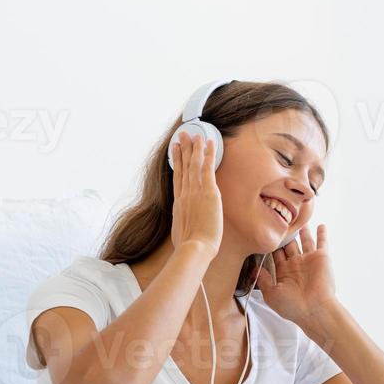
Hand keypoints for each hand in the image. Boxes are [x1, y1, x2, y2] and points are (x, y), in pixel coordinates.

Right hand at [170, 132, 222, 255]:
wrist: (194, 248)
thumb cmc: (189, 247)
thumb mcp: (180, 234)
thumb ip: (183, 225)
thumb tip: (184, 229)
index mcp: (178, 204)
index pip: (177, 178)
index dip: (176, 163)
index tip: (174, 151)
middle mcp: (185, 194)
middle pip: (183, 167)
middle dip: (183, 149)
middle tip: (182, 136)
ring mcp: (195, 192)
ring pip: (194, 164)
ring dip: (194, 148)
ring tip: (194, 134)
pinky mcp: (208, 192)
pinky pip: (208, 168)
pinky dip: (208, 154)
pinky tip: (209, 143)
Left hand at [254, 224, 336, 325]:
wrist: (314, 309)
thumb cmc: (292, 306)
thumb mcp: (271, 294)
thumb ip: (263, 280)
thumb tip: (254, 268)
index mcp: (284, 272)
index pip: (276, 254)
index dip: (271, 244)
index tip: (264, 232)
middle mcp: (296, 264)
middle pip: (289, 245)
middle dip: (285, 234)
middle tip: (279, 220)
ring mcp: (309, 260)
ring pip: (305, 241)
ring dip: (302, 231)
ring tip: (298, 220)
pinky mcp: (322, 258)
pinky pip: (322, 242)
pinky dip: (322, 234)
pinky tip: (320, 225)